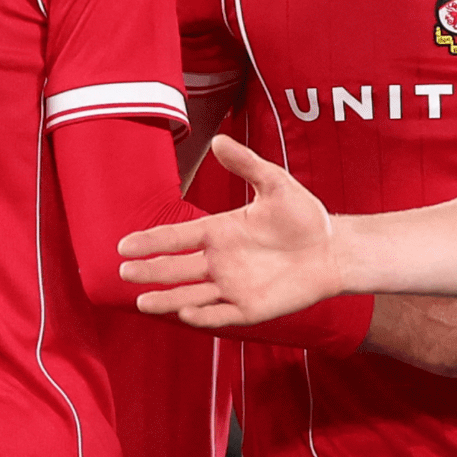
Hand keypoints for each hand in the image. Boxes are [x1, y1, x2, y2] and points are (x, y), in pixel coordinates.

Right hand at [120, 135, 341, 327]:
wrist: (333, 249)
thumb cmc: (305, 216)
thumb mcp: (276, 184)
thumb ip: (247, 164)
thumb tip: (218, 140)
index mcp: (220, 232)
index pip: (177, 238)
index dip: (151, 241)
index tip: (124, 245)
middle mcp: (220, 261)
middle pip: (176, 269)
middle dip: (150, 271)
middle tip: (123, 272)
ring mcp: (233, 286)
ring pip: (190, 295)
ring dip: (167, 299)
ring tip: (141, 301)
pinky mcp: (249, 309)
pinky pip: (221, 315)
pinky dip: (203, 315)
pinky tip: (186, 311)